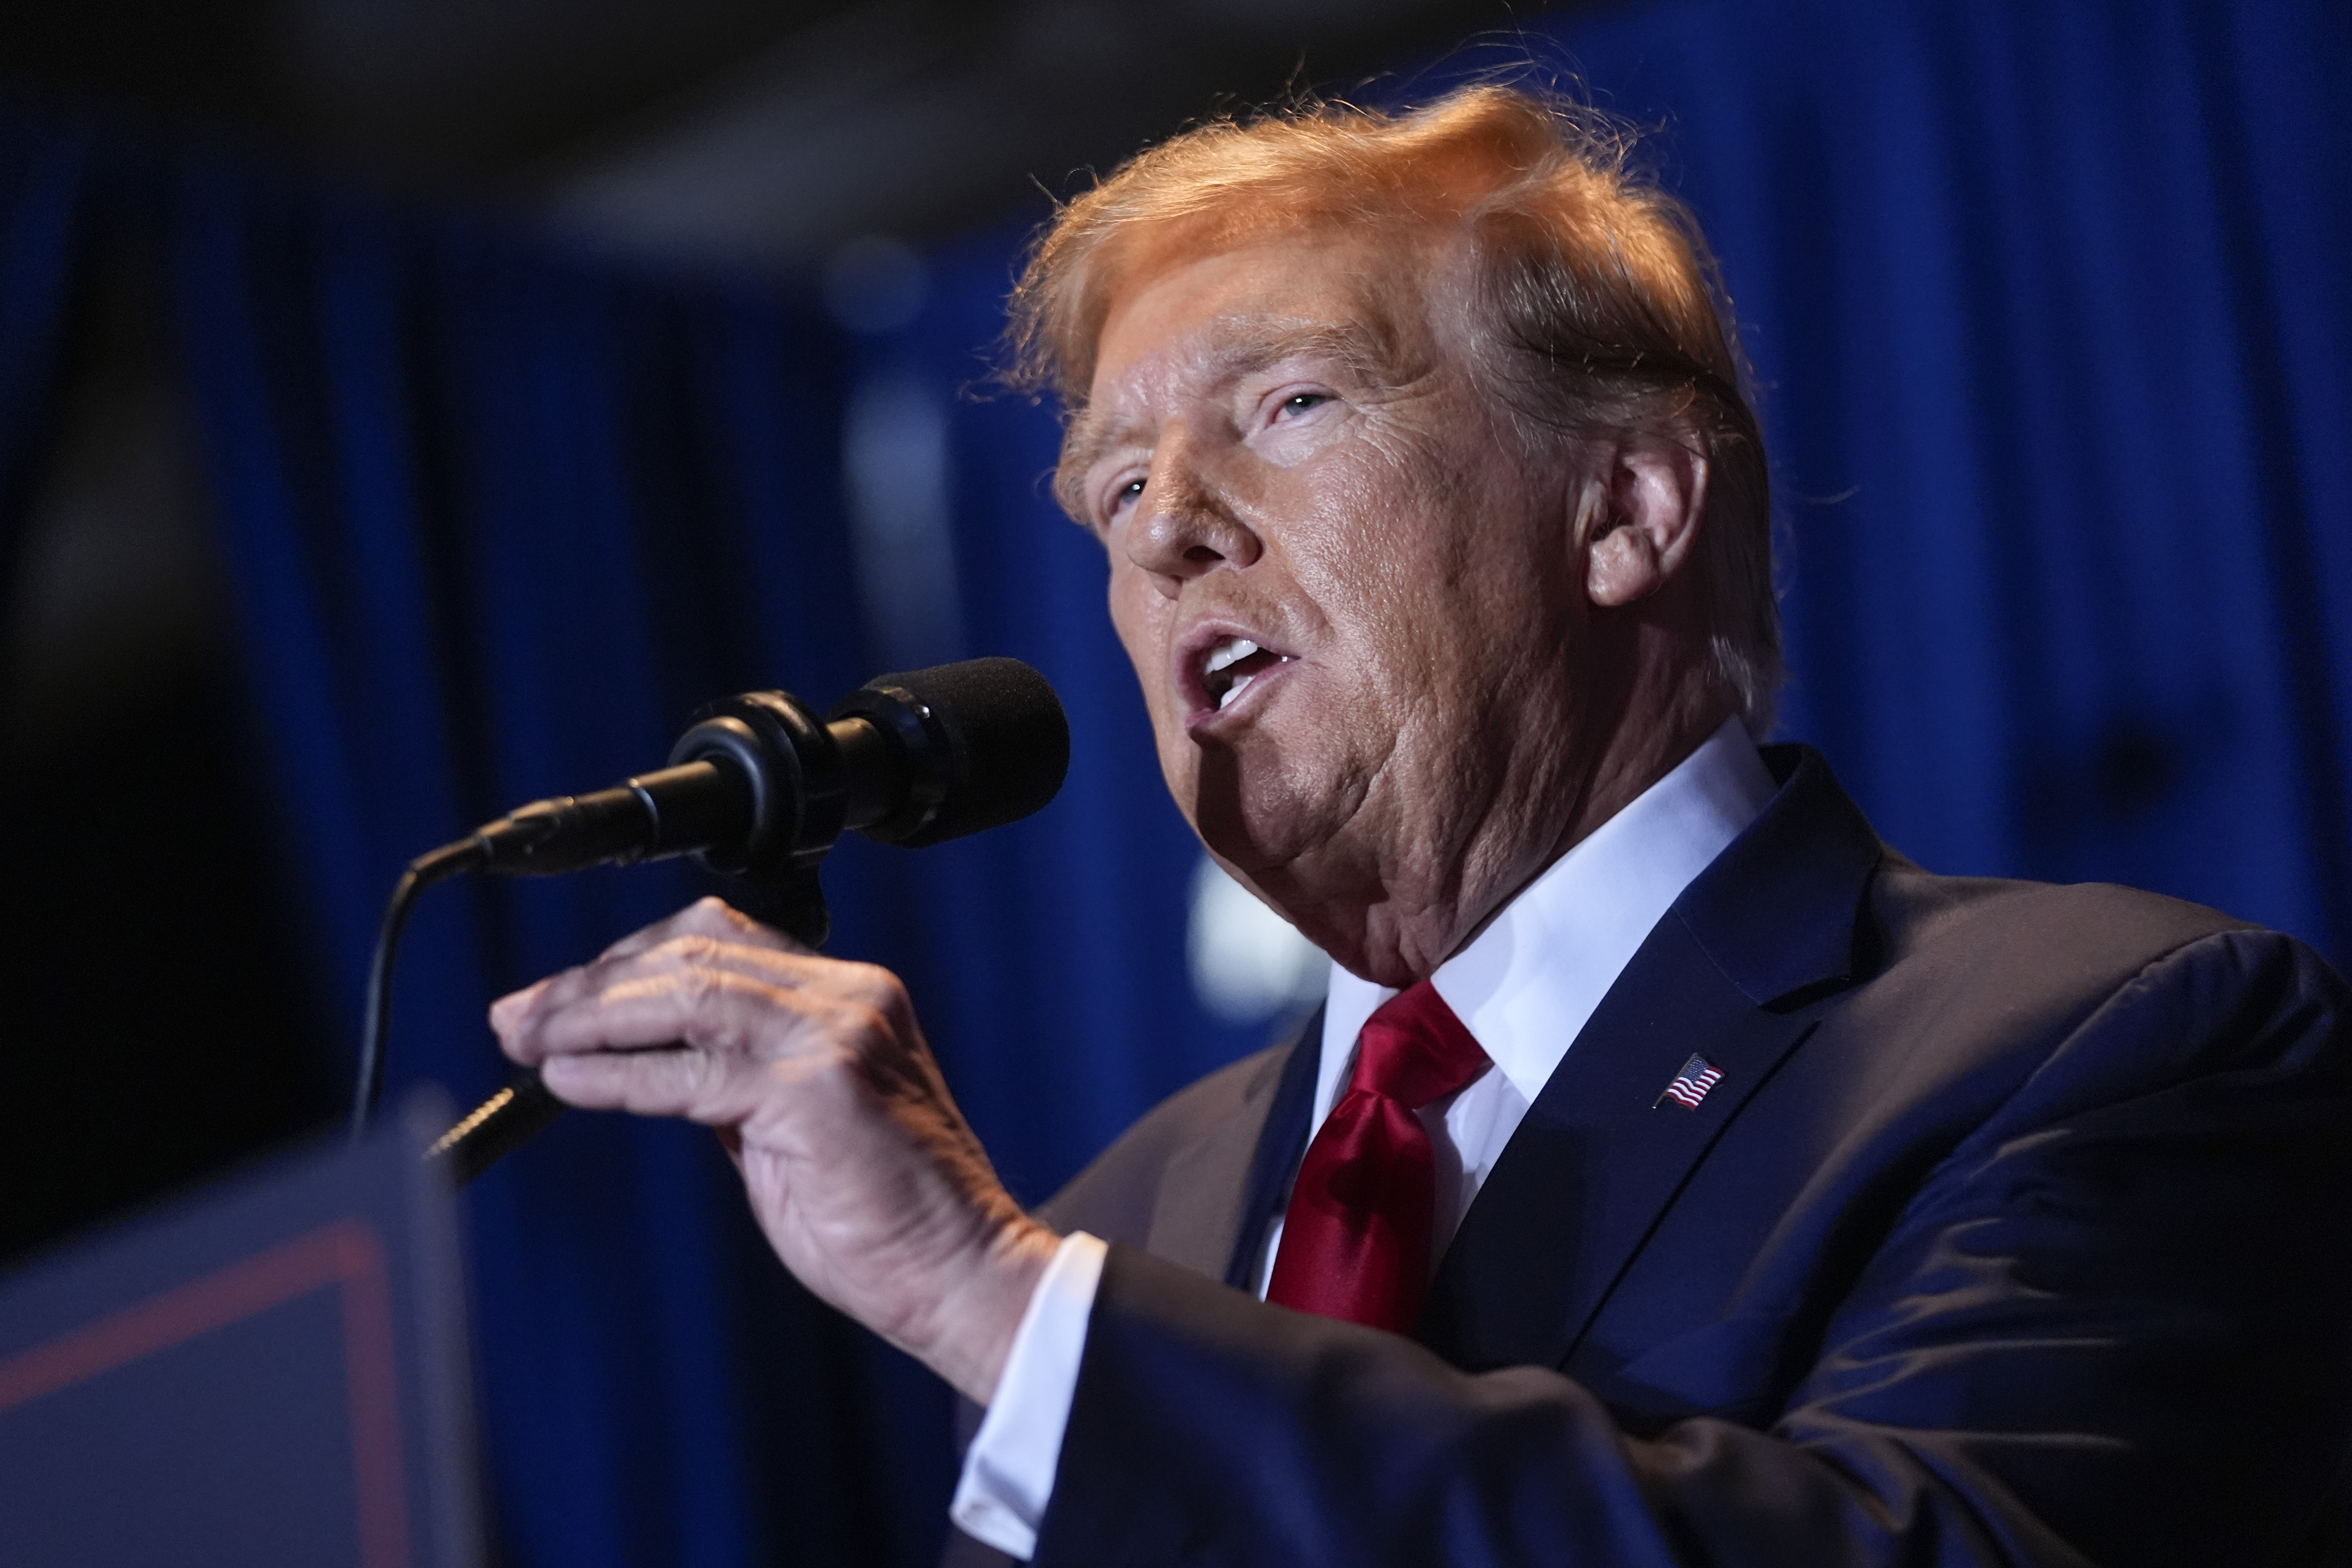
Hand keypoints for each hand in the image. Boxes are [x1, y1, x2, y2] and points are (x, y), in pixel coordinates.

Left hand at [488, 897, 1056, 1402]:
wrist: (963, 1274)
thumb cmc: (885, 1215)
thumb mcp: (796, 1124)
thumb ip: (734, 1080)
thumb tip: (642, 1061)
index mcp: (849, 995)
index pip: (720, 939)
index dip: (627, 961)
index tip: (559, 1000)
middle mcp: (848, 997)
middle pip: (693, 952)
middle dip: (590, 982)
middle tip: (516, 1017)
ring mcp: (836, 1036)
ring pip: (686, 993)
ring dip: (591, 1016)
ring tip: (528, 1042)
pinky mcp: (817, 1090)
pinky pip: (691, 1072)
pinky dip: (618, 1074)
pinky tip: (567, 1082)